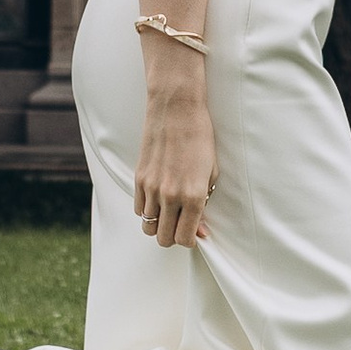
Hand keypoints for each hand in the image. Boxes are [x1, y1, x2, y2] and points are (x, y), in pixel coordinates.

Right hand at [134, 86, 216, 249]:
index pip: (186, 237)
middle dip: (174, 237)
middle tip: (181, 225)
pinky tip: (158, 199)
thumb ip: (204, 203)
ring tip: (169, 213)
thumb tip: (200, 228)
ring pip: (148, 226)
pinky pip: (139, 209)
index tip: (195, 233)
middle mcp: (170, 195)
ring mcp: (152, 187)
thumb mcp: (211, 172)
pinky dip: (148, 210)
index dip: (191, 240)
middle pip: (164, 238)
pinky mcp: (139, 178)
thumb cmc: (200, 137)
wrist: (177, 109)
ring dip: (159, 225)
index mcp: (193, 195)